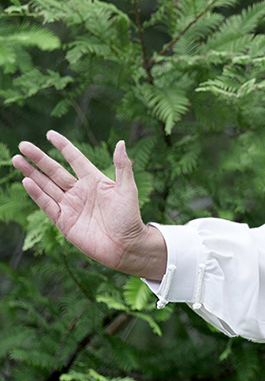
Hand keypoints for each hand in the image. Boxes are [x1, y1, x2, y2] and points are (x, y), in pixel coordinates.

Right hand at [12, 130, 166, 280]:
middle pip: (55, 171)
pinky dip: (37, 194)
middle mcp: (80, 191)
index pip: (75, 159)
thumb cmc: (130, 217)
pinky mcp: (64, 222)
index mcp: (95, 180)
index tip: (50, 134)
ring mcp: (70, 206)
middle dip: (39, 158)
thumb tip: (121, 142)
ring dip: (32, 173)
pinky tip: (27, 181)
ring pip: (47, 186)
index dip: (63, 146)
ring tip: (17, 160)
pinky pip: (47, 205)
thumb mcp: (127, 189)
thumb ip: (122, 167)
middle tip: (23, 145)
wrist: (126, 246)